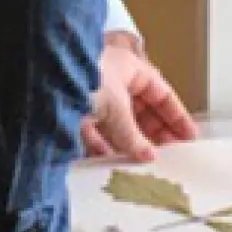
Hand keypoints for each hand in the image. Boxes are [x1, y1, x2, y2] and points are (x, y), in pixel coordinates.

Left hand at [84, 31, 197, 160]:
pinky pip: (92, 130)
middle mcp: (112, 79)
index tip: (188, 137)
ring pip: (116, 121)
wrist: (42, 78)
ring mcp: (91, 93)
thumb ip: (133, 137)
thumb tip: (148, 155)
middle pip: (140, 109)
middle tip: (166, 154)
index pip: (161, 94)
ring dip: (128, 141)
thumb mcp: (118, 111)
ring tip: (139, 163)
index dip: (176, 116)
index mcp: (130, 68)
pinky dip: (101, 145)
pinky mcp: (71, 108)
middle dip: (152, 132)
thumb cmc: (85, 77)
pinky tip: (108, 161)